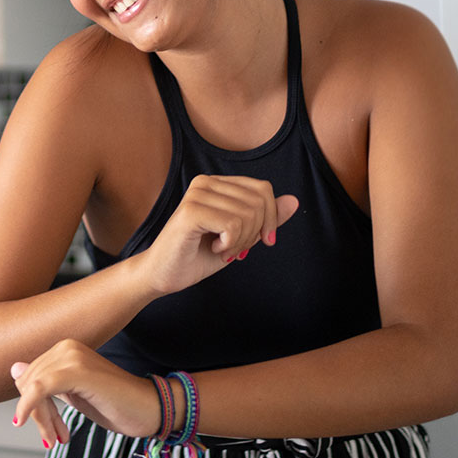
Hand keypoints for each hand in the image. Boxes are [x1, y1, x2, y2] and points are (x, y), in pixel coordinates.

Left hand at [10, 339, 158, 443]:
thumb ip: (46, 383)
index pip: (30, 376)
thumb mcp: (73, 395)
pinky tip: (22, 421)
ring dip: (41, 418)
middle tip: (54, 437)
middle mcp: (66, 346)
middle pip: (28, 382)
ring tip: (58, 437)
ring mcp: (72, 356)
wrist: (150, 410)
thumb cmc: (116, 405)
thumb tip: (14, 368)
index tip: (48, 428)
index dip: (32, 405)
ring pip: (32, 388)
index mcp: (65, 349)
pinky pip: (39, 388)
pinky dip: (28, 406)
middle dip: (37, 413)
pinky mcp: (77, 371)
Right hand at [141, 175, 298, 295]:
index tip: (261, 241)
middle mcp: (204, 182)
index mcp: (216, 183)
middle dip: (254, 233)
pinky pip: (233, 224)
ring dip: (241, 241)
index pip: (263, 189)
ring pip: (248, 215)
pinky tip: (214, 247)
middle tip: (234, 248)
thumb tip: (294, 200)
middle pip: (259, 202)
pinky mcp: (190, 212)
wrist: (163, 275)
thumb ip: (265, 219)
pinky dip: (230, 244)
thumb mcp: (241, 236)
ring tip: (222, 248)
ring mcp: (196, 195)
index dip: (270, 218)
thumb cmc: (198, 256)